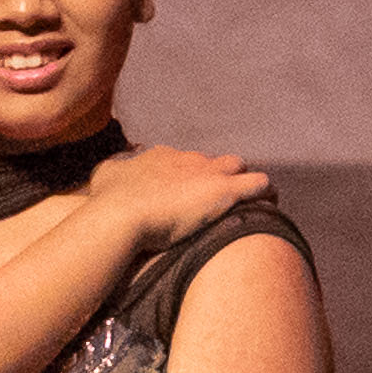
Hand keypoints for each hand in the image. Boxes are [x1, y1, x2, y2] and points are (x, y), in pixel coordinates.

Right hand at [88, 144, 267, 248]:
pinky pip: (260, 184)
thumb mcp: (104, 176)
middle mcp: (189, 158)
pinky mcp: (227, 190)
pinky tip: (267, 208)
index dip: (190, 179)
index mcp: (162, 156)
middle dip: (219, 179)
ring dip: (244, 184)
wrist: (122, 215)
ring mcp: (210, 172)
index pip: (186, 162)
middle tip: (217, 205)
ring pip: (240, 168)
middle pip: (215, 162)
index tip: (190, 197)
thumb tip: (113, 168)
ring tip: (248, 207)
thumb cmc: (109, 201)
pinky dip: (266, 194)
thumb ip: (111, 169)